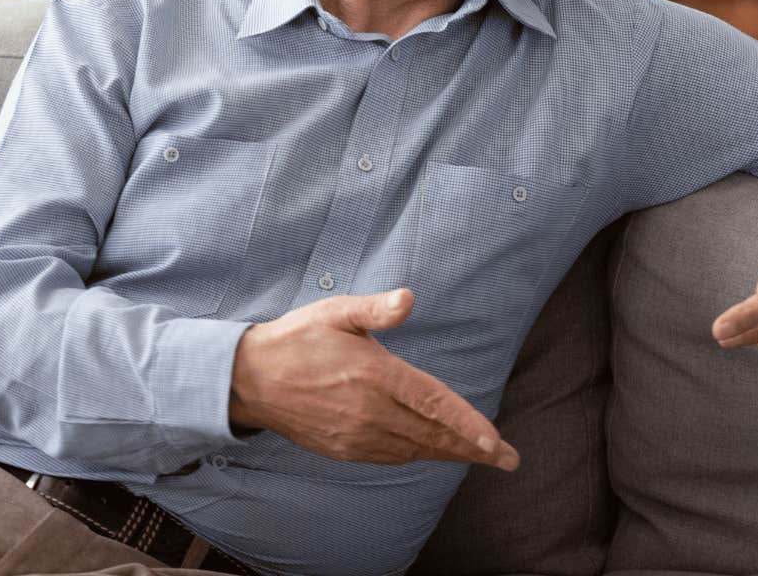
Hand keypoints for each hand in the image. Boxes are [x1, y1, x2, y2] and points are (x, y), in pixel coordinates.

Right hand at [228, 288, 518, 469]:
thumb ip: (375, 309)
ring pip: (415, 449)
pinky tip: (433, 450)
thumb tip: (408, 299)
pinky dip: (418, 455)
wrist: (250, 380)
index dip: (468, 425)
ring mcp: (357, 435)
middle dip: (474, 448)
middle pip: (433, 434)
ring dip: (450, 453)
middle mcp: (370, 411)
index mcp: (374, 375)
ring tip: (480, 455)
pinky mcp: (344, 449)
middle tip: (507, 459)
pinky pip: (392, 456)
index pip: (434, 403)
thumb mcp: (335, 311)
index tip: (496, 442)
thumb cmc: (297, 339)